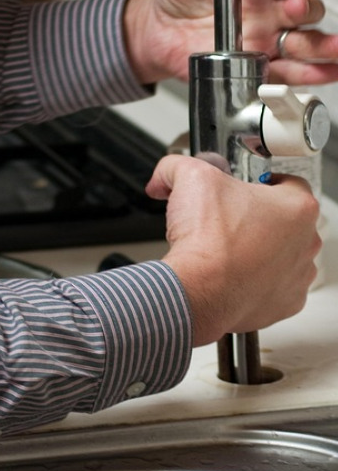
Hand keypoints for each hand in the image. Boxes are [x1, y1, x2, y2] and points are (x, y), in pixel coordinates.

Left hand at [124, 0, 337, 84]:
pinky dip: (309, 74)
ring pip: (304, 41)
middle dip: (304, 8)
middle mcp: (269, 11)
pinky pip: (288, 72)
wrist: (158, 30)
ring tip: (333, 49)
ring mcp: (266, 39)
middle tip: (293, 8)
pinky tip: (326, 72)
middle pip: (304, 8)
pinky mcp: (256, 66)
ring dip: (321, 45)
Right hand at [146, 154, 320, 346]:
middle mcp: (305, 242)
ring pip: (280, 255)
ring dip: (257, 251)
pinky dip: (253, 281)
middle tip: (226, 219)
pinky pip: (272, 287)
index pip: (287, 182)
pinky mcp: (283, 304)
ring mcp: (297, 276)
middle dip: (256, 218)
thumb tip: (165, 177)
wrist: (197, 290)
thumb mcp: (188, 178)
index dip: (259, 182)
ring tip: (224, 250)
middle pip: (284, 221)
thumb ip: (177, 167)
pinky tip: (229, 274)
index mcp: (297, 208)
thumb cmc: (207, 241)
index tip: (240, 189)